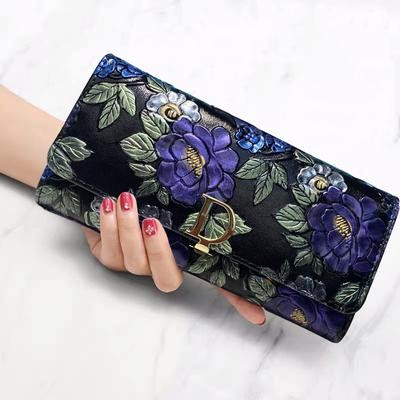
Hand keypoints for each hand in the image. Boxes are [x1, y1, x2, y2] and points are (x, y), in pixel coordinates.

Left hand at [83, 192, 265, 324]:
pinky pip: (108, 251)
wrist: (114, 193)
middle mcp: (160, 267)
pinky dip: (108, 228)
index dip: (237, 300)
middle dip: (158, 252)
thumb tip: (245, 206)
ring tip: (126, 201)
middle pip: (165, 279)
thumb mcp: (179, 205)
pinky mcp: (107, 255)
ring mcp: (134, 264)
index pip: (215, 283)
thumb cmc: (151, 201)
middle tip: (153, 223)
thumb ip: (202, 213)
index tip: (259, 316)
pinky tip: (109, 206)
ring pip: (133, 263)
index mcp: (183, 257)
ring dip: (128, 231)